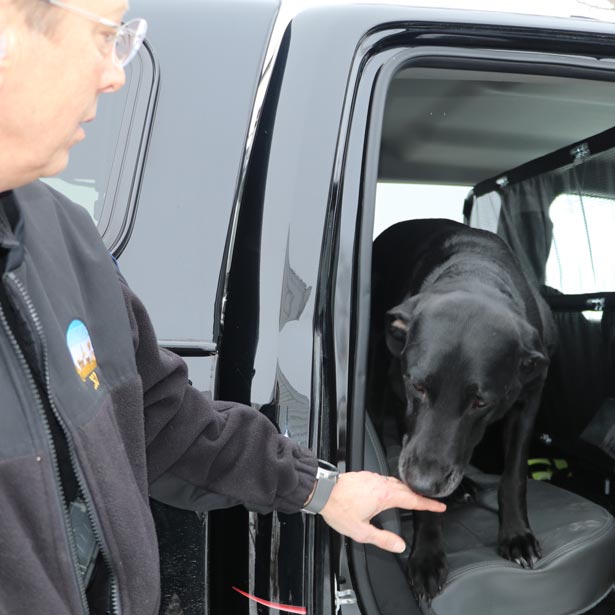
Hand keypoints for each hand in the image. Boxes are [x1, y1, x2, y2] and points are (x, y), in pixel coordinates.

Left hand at [319, 471, 445, 553]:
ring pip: (395, 482)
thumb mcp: (362, 531)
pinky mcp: (365, 475)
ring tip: (412, 496)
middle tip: (430, 501)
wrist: (322, 491)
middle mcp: (380, 483)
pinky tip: (390, 489)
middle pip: (406, 488)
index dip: (428, 504)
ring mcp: (372, 477)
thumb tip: (400, 545)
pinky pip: (384, 479)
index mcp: (384, 496)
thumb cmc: (339, 509)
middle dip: (420, 495)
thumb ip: (383, 539)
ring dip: (406, 489)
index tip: (440, 505)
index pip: (412, 500)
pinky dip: (393, 484)